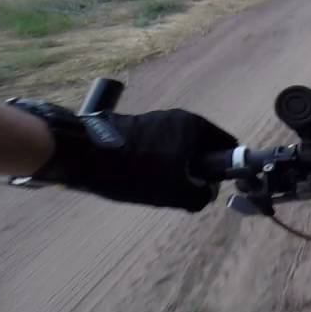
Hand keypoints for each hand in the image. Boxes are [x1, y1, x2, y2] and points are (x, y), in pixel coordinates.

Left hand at [8, 99, 235, 210]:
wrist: (83, 156)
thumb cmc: (137, 172)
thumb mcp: (175, 193)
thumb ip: (201, 195)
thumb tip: (207, 191)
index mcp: (195, 125)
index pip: (227, 145)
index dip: (224, 168)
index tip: (211, 186)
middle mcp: (179, 116)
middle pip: (203, 146)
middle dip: (198, 169)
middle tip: (184, 191)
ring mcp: (156, 118)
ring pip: (180, 147)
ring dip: (177, 166)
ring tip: (159, 186)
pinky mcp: (136, 125)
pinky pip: (161, 145)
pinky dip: (159, 161)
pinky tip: (142, 177)